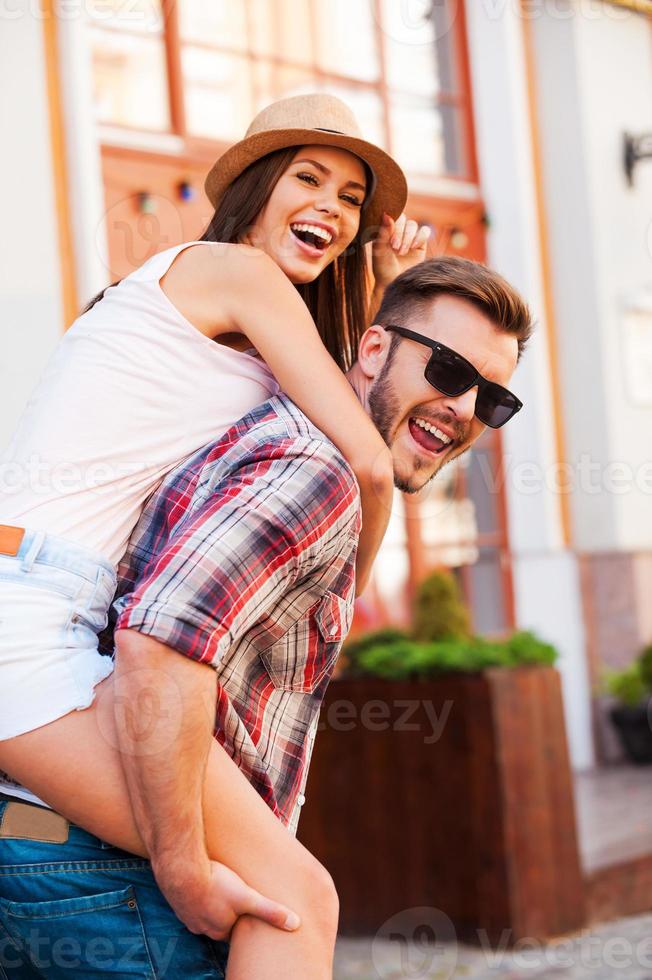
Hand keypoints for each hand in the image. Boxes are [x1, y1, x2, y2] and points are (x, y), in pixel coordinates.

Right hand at [155, 857, 300, 940]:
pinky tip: (200, 878)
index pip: (233, 930)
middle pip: (217, 921)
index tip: (246, 910)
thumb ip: (270, 911)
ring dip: (209, 900)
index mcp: (219, 929)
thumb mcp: (248, 897)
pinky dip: (194, 890)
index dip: (241, 919)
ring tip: (218, 886)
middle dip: (225, 911)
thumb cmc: (216, 884)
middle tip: (233, 897)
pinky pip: (188, 897)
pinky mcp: (176, 897)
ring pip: (202, 910)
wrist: (181, 869)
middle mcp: (201, 926)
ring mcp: (186, 913)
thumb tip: (296, 924)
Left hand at [371, 211, 431, 289]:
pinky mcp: (421, 244)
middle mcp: (398, 231)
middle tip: (394, 247)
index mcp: (385, 229)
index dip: (392, 224)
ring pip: (413, 225)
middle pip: (403, 220)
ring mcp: (410, 236)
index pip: (391, 216)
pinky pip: (425, 231)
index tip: (388, 239)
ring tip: (402, 252)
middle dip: (399, 233)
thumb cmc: (383, 268)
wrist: (394, 283)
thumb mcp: (379, 251)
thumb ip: (383, 232)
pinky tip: (413, 247)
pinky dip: (420, 237)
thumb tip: (386, 214)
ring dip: (408, 237)